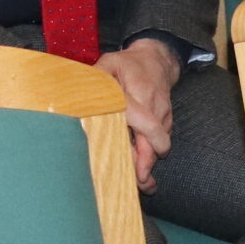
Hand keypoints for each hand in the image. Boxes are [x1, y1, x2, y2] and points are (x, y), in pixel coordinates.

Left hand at [96, 39, 181, 191]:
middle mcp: (152, 105)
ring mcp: (162, 114)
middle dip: (146, 164)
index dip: (140, 145)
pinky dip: (152, 154)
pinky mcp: (167, 120)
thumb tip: (77, 99)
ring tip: (142, 184)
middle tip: (139, 184)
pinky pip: (160, 141)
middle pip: (152, 140)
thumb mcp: (108, 63)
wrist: (157, 59)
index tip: (137, 168)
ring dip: (149, 164)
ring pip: (158, 144)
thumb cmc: (128, 64)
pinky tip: (143, 170)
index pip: (141, 121)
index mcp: (136, 92)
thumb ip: (95, 80)